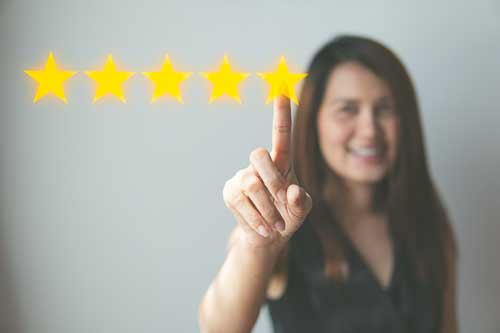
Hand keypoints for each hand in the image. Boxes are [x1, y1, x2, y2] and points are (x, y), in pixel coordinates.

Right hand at [223, 95, 312, 250]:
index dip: (281, 112)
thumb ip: (303, 202)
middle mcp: (260, 165)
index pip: (281, 134)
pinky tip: (265, 229)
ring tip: (277, 225)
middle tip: (283, 202)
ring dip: (267, 208)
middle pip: (259, 155)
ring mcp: (241, 177)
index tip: (282, 88)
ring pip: (251, 184)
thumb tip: (292, 192)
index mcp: (282, 162)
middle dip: (273, 181)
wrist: (268, 237)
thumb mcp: (302, 211)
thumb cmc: (288, 216)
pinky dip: (256, 218)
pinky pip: (240, 201)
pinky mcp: (230, 192)